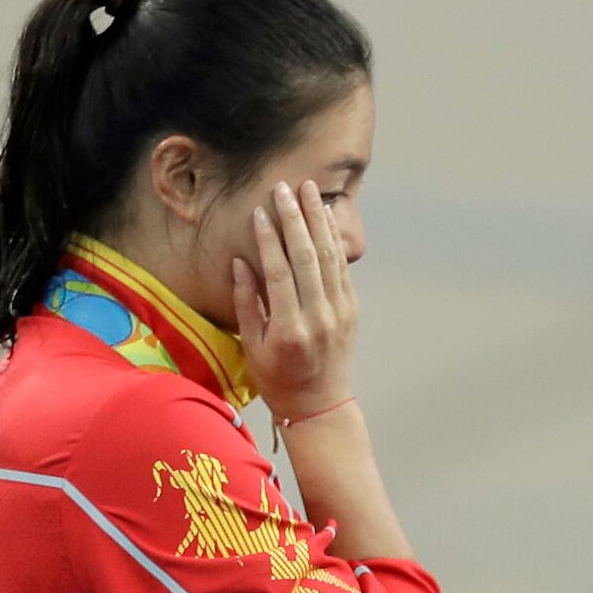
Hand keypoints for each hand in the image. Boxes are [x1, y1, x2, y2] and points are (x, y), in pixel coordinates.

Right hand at [230, 181, 358, 423]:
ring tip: (309, 190)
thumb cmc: (278, 379)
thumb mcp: (252, 348)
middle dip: (295, 218)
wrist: (320, 404)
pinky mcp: (351, 309)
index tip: (260, 212)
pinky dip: (333, 239)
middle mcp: (317, 318)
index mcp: (288, 330)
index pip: (278, 274)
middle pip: (306, 257)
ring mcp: (339, 313)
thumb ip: (247, 304)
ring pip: (328, 256)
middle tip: (285, 188)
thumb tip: (241, 263)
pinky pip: (341, 267)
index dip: (268, 240)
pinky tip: (325, 217)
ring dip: (318, 220)